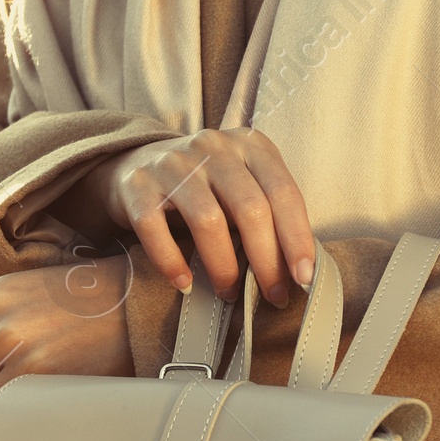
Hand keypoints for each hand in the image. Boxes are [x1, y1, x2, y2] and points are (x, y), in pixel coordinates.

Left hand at [0, 264, 133, 411]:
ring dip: (3, 395)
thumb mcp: (25, 289)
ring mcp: (25, 355)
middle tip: (20, 362)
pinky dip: (20, 409)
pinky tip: (45, 390)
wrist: (134, 300)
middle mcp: (3, 323)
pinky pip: (9, 412)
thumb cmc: (80, 297)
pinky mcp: (46, 382)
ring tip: (39, 373)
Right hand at [88, 127, 314, 305]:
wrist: (134, 164)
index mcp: (248, 145)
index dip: (297, 237)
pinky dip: (172, 262)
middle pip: (250, 209)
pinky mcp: (137, 186)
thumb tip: (297, 269)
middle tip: (274, 295)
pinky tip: (184, 283)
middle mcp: (212, 147)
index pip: (283, 192)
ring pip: (208, 220)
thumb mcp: (241, 183)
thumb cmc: (204, 185)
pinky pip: (157, 229)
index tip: (305, 278)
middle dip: (267, 261)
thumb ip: (267, 211)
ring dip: (224, 266)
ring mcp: (173, 164)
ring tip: (230, 293)